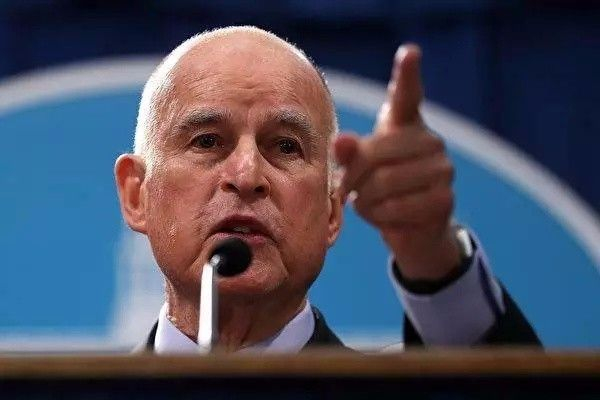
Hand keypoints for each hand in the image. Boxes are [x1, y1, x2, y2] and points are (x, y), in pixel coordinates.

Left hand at [334, 44, 460, 280]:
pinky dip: (378, 217)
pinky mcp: (444, 199)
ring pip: (382, 184)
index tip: (409, 52)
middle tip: (346, 189)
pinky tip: (382, 215)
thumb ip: (349, 153)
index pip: (407, 94)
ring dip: (364, 201)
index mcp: (406, 124)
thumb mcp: (359, 167)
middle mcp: (430, 140)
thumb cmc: (381, 186)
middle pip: (374, 153)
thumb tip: (342, 142)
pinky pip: (395, 208)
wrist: (414, 225)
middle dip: (351, 178)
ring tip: (367, 202)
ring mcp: (442, 169)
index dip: (407, 73)